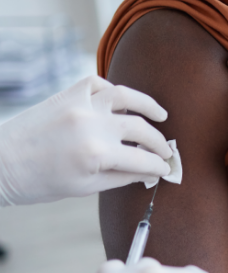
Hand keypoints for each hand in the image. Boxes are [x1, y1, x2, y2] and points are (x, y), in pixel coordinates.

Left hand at [0, 76, 172, 205]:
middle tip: (166, 151)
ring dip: (148, 105)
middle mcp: (92, 124)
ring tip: (161, 115)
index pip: (142, 159)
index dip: (159, 166)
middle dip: (159, 143)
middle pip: (141, 129)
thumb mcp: (86, 188)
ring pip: (126, 97)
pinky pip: (99, 84)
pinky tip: (122, 104)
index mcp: (97, 154)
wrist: (2, 162)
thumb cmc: (40, 182)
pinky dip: (114, 92)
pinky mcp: (68, 94)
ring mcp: (80, 104)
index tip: (167, 169)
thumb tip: (147, 173)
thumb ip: (122, 177)